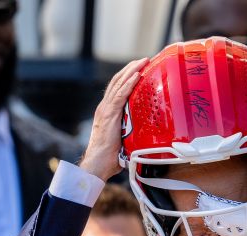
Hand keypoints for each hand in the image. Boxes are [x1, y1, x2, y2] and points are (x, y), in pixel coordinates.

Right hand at [80, 58, 148, 180]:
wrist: (97, 164)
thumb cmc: (110, 158)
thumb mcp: (125, 141)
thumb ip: (133, 134)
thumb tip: (149, 137)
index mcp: (108, 112)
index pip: (117, 89)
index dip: (128, 78)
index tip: (140, 69)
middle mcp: (104, 107)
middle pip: (118, 82)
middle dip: (131, 69)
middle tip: (144, 60)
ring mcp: (105, 110)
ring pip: (119, 84)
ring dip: (132, 71)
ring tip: (143, 61)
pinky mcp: (109, 115)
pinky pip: (120, 95)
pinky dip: (129, 84)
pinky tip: (137, 75)